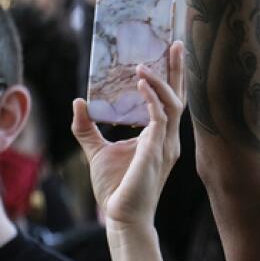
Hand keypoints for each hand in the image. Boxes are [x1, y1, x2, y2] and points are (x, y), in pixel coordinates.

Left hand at [72, 43, 184, 227]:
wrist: (123, 216)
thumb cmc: (116, 188)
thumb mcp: (97, 151)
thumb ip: (88, 127)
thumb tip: (79, 101)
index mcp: (160, 138)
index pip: (170, 102)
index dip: (170, 78)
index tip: (167, 53)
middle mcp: (169, 138)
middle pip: (180, 97)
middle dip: (177, 70)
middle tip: (174, 43)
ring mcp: (166, 145)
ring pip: (172, 105)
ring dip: (160, 82)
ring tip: (144, 65)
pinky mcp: (157, 151)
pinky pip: (160, 118)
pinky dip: (152, 99)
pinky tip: (140, 84)